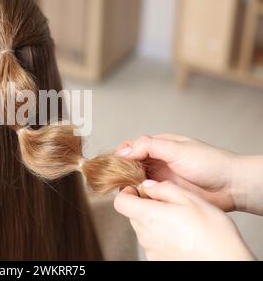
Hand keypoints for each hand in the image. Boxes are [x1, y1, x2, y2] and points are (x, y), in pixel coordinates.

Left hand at [114, 180, 254, 260]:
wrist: (225, 262)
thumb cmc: (212, 232)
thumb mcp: (190, 198)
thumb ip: (164, 188)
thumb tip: (148, 186)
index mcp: (148, 216)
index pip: (120, 202)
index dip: (127, 192)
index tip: (139, 189)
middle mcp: (144, 235)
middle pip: (133, 215)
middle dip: (145, 206)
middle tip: (168, 203)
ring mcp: (151, 250)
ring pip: (145, 229)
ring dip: (155, 222)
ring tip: (180, 221)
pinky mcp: (158, 260)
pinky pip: (154, 243)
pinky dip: (163, 237)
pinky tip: (183, 236)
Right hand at [115, 134, 240, 211]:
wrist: (231, 186)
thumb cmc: (210, 162)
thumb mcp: (177, 149)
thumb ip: (149, 146)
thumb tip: (124, 150)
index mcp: (159, 146)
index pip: (132, 147)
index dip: (121, 154)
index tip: (113, 163)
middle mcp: (158, 161)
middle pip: (131, 164)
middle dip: (121, 171)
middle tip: (116, 179)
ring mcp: (161, 178)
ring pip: (136, 180)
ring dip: (129, 184)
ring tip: (126, 189)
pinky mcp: (166, 194)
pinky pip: (146, 195)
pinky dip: (139, 196)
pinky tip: (137, 198)